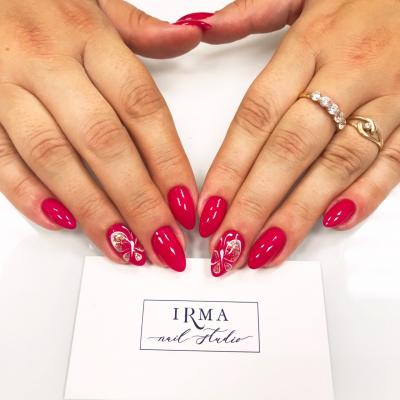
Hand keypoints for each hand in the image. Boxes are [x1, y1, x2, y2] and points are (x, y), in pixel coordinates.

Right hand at [0, 0, 204, 270]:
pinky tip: (62, 222)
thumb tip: (190, 37)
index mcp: (88, 35)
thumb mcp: (96, 3)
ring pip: (55, 157)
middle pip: (105, 143)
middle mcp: (49, 62)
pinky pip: (0, 156)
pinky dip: (28, 193)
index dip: (168, 163)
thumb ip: (142, 31)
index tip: (187, 206)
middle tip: (164, 245)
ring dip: (94, 210)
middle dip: (139, 202)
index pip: (142, 110)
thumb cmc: (39, 0)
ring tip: (125, 248)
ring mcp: (6, 85)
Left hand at [194, 0, 399, 275]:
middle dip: (255, 205)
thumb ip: (250, 12)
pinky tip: (333, 222)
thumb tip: (199, 28)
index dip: (228, 168)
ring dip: (299, 213)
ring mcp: (389, 97)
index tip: (207, 209)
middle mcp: (347, 73)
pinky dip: (367, 194)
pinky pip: (394, 161)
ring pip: (337, 165)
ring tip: (266, 251)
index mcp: (311, 43)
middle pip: (290, 150)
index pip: (256, 117)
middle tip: (228, 247)